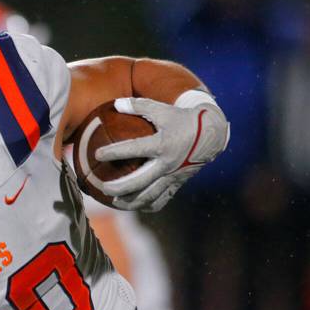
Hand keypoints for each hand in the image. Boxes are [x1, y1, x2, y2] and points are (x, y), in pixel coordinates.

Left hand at [94, 96, 228, 210]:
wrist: (212, 133)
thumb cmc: (182, 119)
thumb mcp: (162, 109)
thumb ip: (139, 106)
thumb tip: (116, 103)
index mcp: (163, 144)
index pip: (135, 149)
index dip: (115, 152)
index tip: (97, 154)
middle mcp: (168, 163)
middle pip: (140, 181)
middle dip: (119, 187)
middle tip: (103, 188)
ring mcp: (173, 175)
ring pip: (150, 195)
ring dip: (131, 202)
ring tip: (114, 203)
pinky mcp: (178, 183)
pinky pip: (162, 199)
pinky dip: (148, 205)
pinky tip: (135, 205)